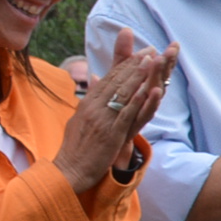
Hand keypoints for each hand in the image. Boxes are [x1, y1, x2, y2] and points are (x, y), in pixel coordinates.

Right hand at [53, 28, 173, 192]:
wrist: (69, 171)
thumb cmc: (75, 148)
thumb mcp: (79, 118)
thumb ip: (89, 99)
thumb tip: (93, 79)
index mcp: (88, 104)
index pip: (108, 79)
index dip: (125, 65)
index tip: (139, 52)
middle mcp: (94, 108)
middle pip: (117, 82)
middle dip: (134, 64)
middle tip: (150, 50)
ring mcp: (102, 120)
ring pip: (123, 94)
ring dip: (138, 76)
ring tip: (152, 61)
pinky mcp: (111, 134)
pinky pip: (127, 114)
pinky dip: (139, 101)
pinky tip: (150, 90)